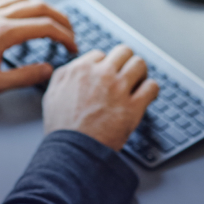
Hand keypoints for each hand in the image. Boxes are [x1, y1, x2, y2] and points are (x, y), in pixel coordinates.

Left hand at [0, 0, 77, 95]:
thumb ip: (24, 76)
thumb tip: (47, 70)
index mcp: (4, 33)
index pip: (46, 27)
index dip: (65, 36)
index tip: (72, 47)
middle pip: (41, 7)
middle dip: (61, 19)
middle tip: (71, 32)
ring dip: (44, 7)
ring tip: (53, 20)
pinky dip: (21, 1)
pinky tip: (22, 10)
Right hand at [42, 45, 159, 150]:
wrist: (72, 151)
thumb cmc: (62, 129)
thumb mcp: (52, 95)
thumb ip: (63, 77)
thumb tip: (73, 69)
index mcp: (80, 70)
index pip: (100, 55)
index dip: (106, 65)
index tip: (109, 75)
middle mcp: (101, 74)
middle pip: (123, 52)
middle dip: (126, 62)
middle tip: (127, 73)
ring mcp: (118, 89)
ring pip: (139, 64)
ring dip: (141, 73)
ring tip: (139, 82)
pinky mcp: (133, 106)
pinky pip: (152, 86)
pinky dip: (151, 90)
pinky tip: (147, 95)